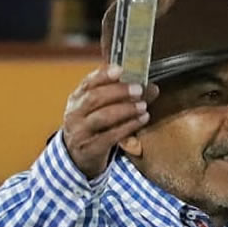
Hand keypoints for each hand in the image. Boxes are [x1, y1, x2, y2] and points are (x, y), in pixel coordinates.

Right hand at [61, 64, 154, 179]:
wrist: (79, 157)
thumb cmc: (94, 126)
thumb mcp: (102, 108)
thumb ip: (125, 96)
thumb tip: (152, 88)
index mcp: (77, 99)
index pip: (88, 82)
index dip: (103, 75)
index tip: (120, 69)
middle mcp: (75, 114)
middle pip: (94, 98)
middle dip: (118, 91)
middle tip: (138, 89)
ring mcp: (80, 132)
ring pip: (101, 117)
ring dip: (125, 109)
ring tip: (142, 106)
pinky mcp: (90, 149)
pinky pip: (110, 136)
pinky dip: (129, 126)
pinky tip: (142, 119)